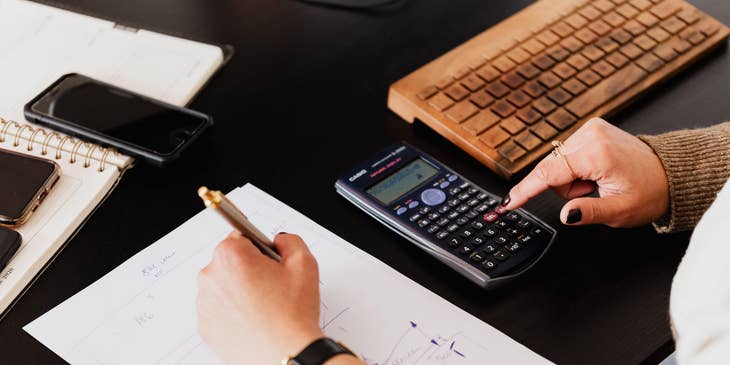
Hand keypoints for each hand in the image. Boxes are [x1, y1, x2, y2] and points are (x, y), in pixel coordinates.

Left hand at [197, 232, 322, 364]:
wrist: (285, 353)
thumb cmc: (292, 313)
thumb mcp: (304, 263)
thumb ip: (289, 241)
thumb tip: (279, 241)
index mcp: (231, 255)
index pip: (240, 236)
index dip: (259, 249)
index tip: (268, 262)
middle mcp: (210, 276)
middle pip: (229, 262)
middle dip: (248, 269)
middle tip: (271, 287)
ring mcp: (204, 303)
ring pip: (223, 286)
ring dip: (239, 291)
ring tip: (263, 307)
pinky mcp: (205, 326)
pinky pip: (218, 310)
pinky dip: (232, 313)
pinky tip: (253, 321)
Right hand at [501, 118, 669, 226]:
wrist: (669, 173)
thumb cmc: (650, 191)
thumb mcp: (620, 211)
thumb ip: (589, 213)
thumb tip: (566, 214)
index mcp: (597, 153)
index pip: (549, 173)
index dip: (526, 191)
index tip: (508, 202)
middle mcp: (591, 135)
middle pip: (551, 169)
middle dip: (565, 187)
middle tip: (592, 192)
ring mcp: (591, 129)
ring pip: (557, 163)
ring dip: (571, 179)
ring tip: (597, 183)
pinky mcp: (591, 129)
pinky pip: (566, 155)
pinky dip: (575, 169)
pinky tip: (595, 173)